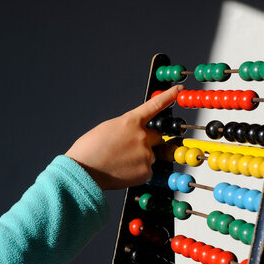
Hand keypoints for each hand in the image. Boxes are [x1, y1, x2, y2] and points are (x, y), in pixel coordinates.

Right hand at [65, 85, 183, 190]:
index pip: (155, 105)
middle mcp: (142, 136)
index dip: (168, 96)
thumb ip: (127, 128)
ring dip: (140, 158)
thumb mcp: (108, 129)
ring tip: (120, 162)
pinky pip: (148, 170)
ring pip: (151, 155)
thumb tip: (137, 133)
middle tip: (128, 149)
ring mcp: (146, 155)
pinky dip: (137, 171)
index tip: (179, 90)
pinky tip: (122, 171)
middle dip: (147, 142)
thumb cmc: (90, 150)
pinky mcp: (147, 172)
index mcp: (131, 121)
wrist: (83, 172)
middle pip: (156, 136)